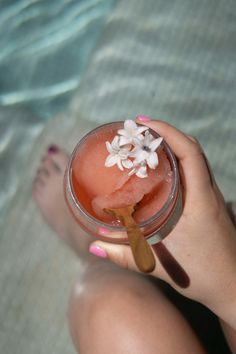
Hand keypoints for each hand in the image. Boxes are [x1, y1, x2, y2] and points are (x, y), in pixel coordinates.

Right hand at [90, 119, 235, 326]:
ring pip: (195, 158)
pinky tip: (159, 168)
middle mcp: (209, 193)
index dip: (168, 132)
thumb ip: (125, 256)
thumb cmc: (202, 275)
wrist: (234, 286)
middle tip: (137, 130)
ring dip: (172, 145)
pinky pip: (195, 171)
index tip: (144, 123)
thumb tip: (94, 248)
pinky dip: (177, 161)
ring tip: (145, 144)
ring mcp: (211, 197)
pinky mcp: (210, 203)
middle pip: (192, 149)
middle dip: (165, 134)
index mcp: (200, 201)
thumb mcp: (160, 265)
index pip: (190, 153)